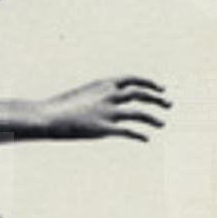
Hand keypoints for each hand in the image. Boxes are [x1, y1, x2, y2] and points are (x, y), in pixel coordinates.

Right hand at [43, 76, 170, 141]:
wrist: (47, 116)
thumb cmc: (61, 106)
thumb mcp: (84, 93)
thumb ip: (100, 95)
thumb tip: (110, 99)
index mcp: (104, 83)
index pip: (134, 79)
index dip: (150, 82)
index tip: (161, 88)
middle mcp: (109, 95)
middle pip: (141, 94)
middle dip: (158, 98)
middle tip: (169, 103)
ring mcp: (108, 112)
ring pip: (140, 114)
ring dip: (153, 118)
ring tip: (163, 123)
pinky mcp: (104, 128)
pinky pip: (128, 132)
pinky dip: (139, 135)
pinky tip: (145, 139)